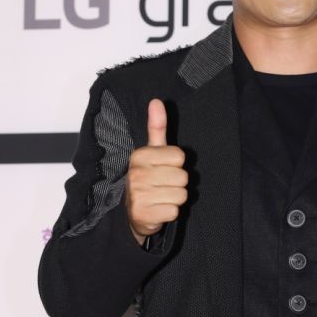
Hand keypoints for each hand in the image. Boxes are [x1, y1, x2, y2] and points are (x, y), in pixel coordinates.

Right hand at [125, 98, 187, 244]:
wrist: (134, 213)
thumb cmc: (148, 178)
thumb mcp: (153, 152)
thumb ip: (157, 127)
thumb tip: (156, 101)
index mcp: (140, 155)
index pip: (180, 156)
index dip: (176, 165)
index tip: (163, 169)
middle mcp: (136, 174)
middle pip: (183, 176)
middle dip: (178, 184)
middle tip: (163, 186)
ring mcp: (138, 195)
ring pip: (181, 194)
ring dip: (175, 199)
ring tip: (161, 198)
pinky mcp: (143, 215)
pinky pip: (174, 211)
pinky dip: (170, 213)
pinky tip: (159, 210)